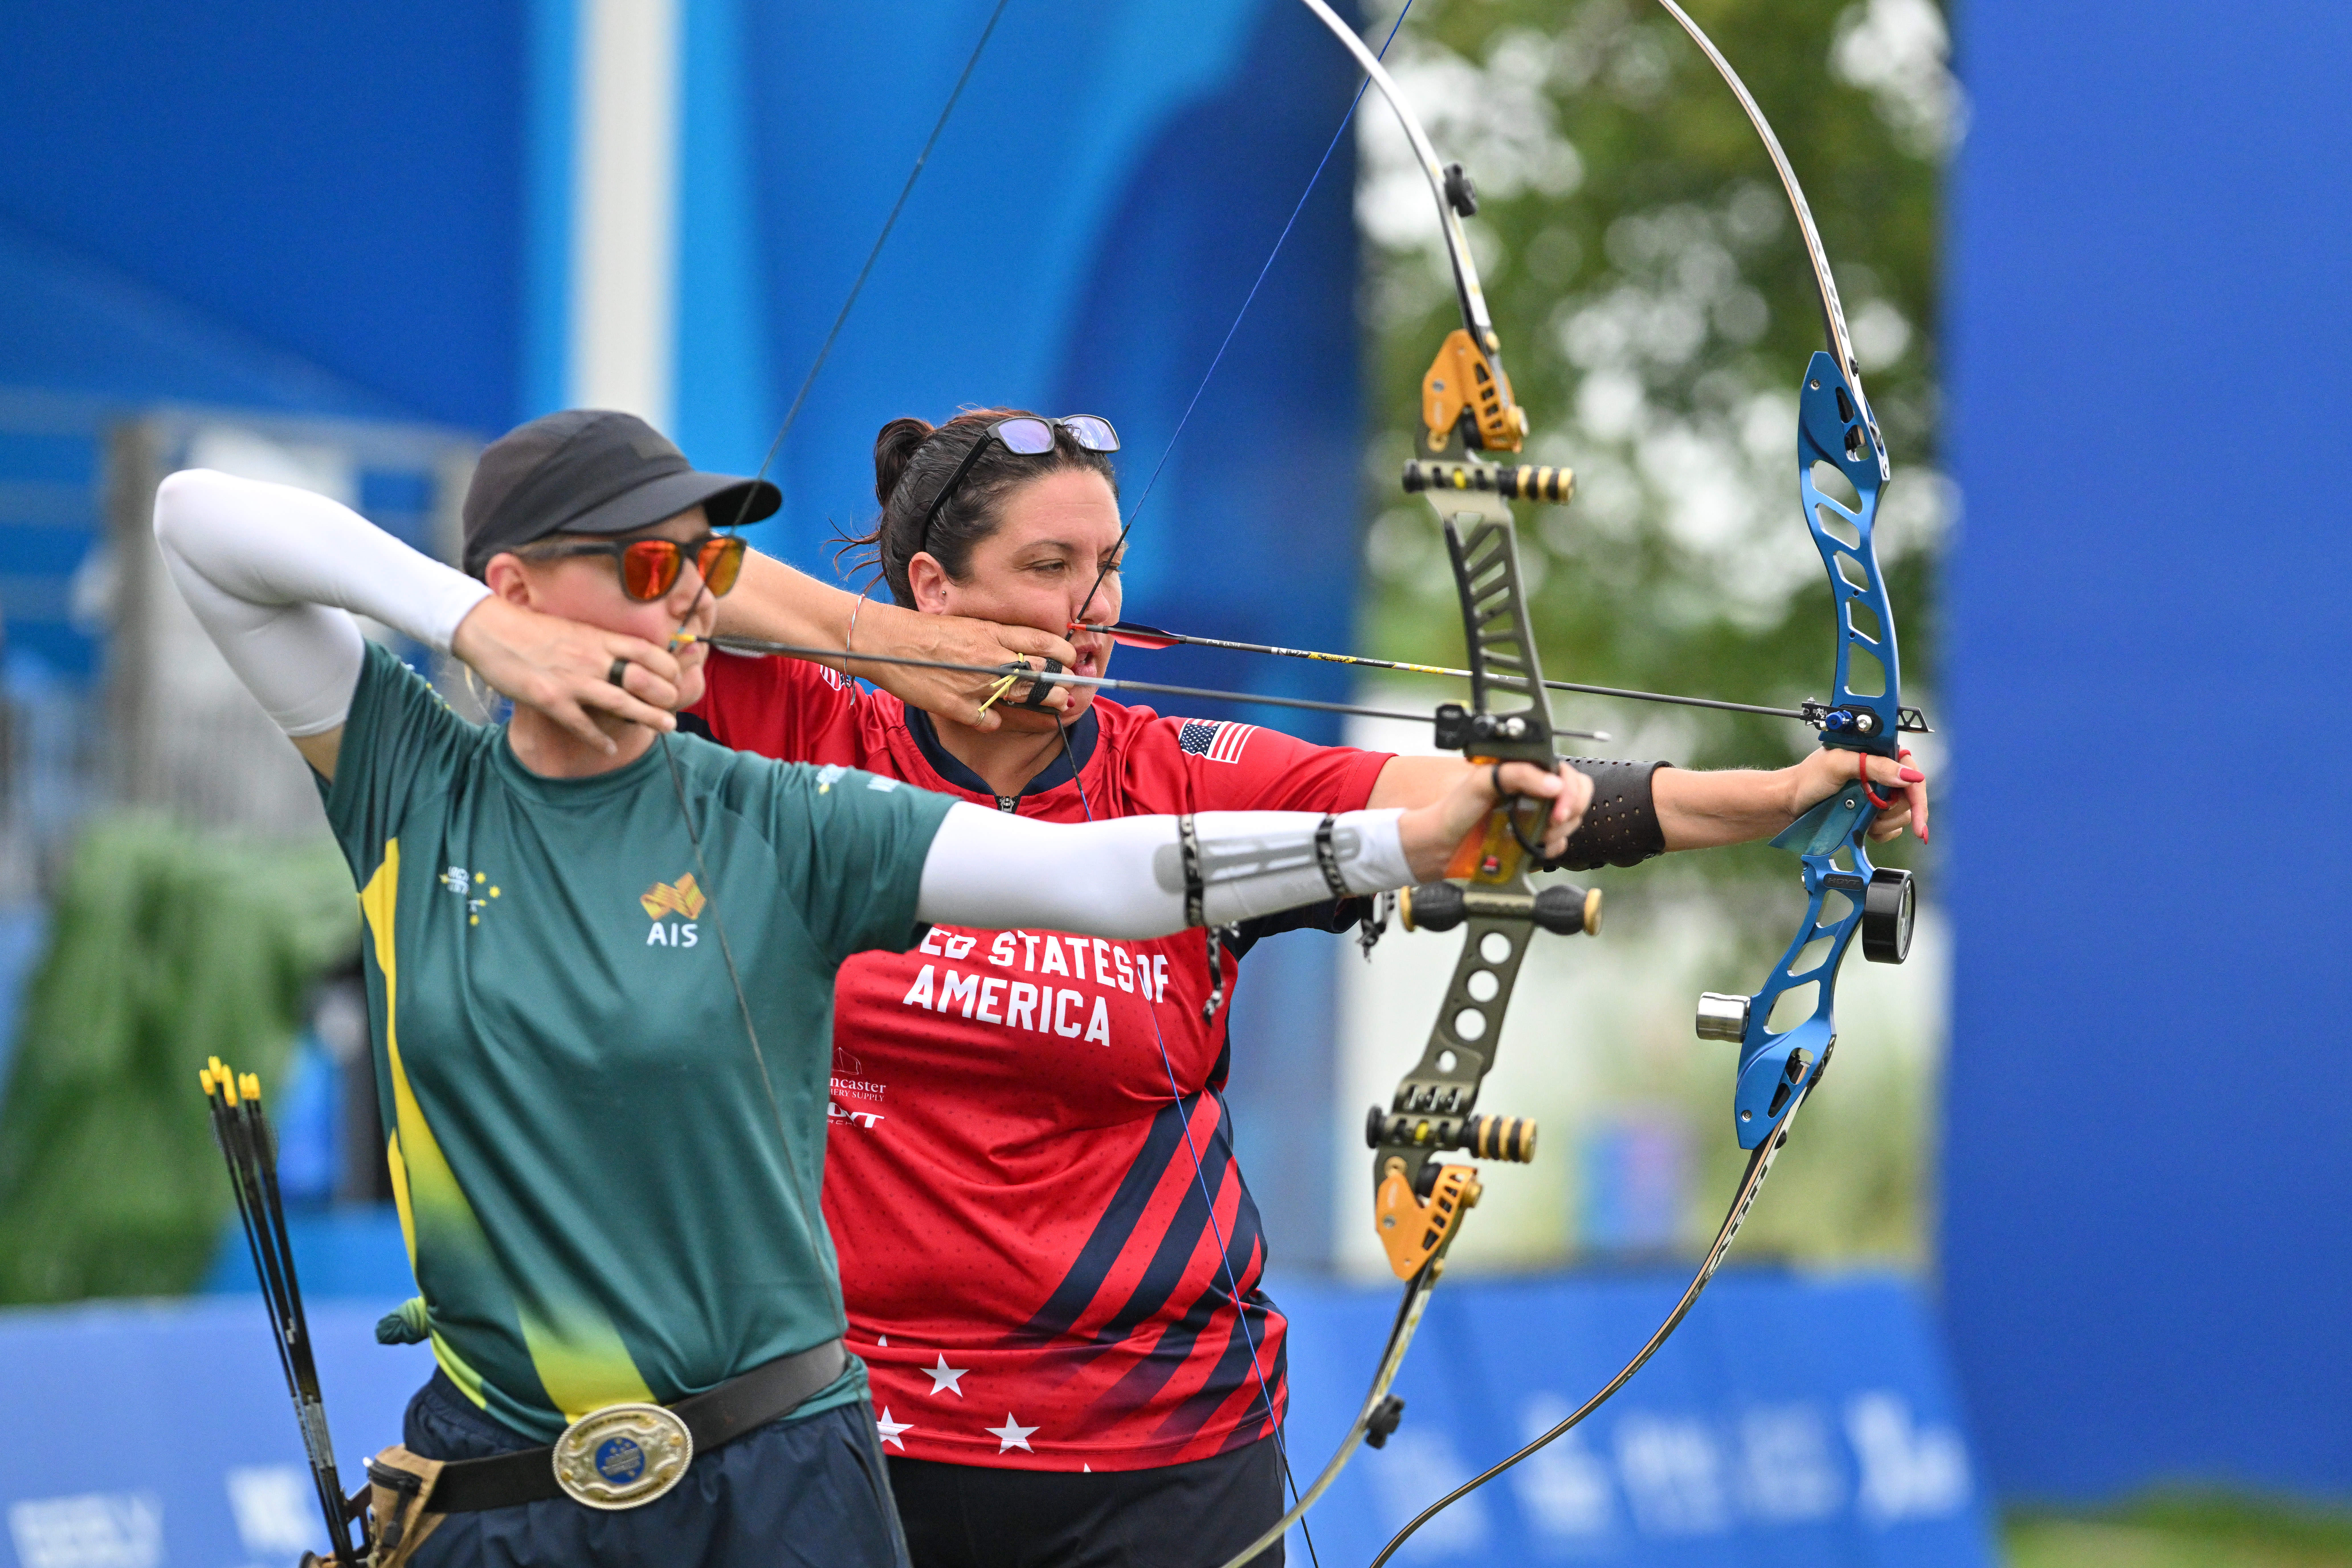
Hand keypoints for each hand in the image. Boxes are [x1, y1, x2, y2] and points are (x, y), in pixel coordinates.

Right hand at [450, 596, 684, 754]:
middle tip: (675, 709)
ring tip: (667, 727)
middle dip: (665, 695)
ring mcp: (572, 680)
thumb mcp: (575, 629)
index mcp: (598, 638)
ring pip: (621, 702)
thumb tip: (624, 656)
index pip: (647, 651)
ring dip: (648, 717)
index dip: (668, 666)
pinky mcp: (550, 699)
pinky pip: (582, 724)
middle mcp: (592, 658)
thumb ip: (600, 644)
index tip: (676, 678)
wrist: (490, 630)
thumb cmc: (531, 630)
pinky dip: (599, 739)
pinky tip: (610, 749)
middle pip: (642, 678)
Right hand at [853, 601, 1080, 729]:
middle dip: (1061, 685)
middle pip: (1042, 674)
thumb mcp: (967, 625)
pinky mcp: (959, 707)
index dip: (1065, 653)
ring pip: (1025, 698)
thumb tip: (1019, 648)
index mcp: (993, 632)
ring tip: (1053, 708)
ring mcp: (977, 684)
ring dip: (1043, 705)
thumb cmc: (925, 631)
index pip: (1043, 641)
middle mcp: (991, 657)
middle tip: (1067, 691)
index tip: (1072, 659)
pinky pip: (992, 721)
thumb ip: (995, 637)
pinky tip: (994, 717)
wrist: (887, 641)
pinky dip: (995, 721)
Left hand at [1398, 760, 1590, 881]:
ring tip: (1534, 834)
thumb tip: (1554, 785)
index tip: (1558, 808)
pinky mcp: (1533, 841)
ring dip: (1558, 832)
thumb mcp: (1482, 781)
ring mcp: (1535, 817)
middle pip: (1577, 797)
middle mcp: (1534, 793)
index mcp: (1524, 773)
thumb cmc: (1455, 809)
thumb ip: (1518, 774)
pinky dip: (1550, 848)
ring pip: (1571, 822)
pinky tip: (1532, 847)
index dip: (1570, 791)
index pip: (1566, 774)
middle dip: (1569, 811)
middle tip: (1551, 821)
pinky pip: (1558, 845)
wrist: (1440, 845)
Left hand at [1789, 746, 1929, 842]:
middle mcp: (1881, 775)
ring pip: (1901, 815)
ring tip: (1859, 816)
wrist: (1789, 804)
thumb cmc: (1807, 779)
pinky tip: (1863, 827)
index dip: (1917, 796)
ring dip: (1883, 822)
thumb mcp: (1837, 764)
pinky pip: (1891, 830)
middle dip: (1893, 810)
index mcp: (1876, 755)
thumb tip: (1908, 776)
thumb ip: (1873, 766)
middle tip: (1871, 811)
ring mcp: (1876, 797)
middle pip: (1909, 798)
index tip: (1919, 821)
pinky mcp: (1871, 816)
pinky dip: (1879, 832)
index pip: (1911, 772)